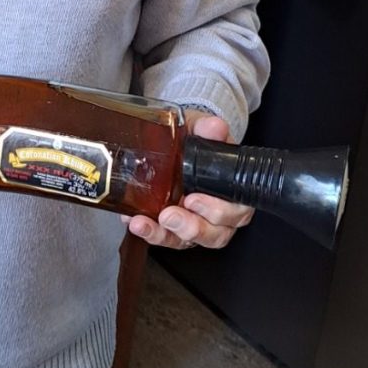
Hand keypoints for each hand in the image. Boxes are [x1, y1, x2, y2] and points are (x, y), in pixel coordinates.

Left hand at [123, 112, 253, 250]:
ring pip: (186, 241)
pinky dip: (147, 230)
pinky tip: (133, 219)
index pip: (235, 214)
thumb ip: (208, 128)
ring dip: (163, 234)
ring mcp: (195, 224)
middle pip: (213, 235)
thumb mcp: (201, 129)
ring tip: (143, 223)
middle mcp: (218, 217)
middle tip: (169, 214)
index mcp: (233, 194)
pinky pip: (163, 236)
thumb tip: (215, 127)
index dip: (217, 212)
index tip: (194, 199)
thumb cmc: (197, 141)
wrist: (177, 143)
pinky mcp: (173, 228)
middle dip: (190, 227)